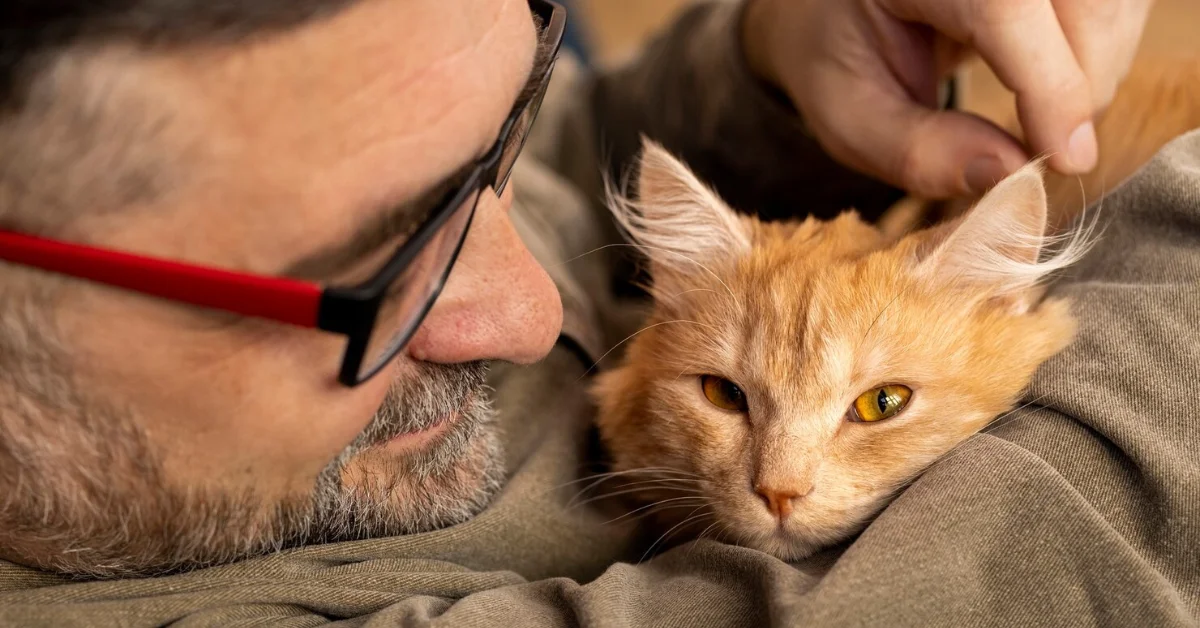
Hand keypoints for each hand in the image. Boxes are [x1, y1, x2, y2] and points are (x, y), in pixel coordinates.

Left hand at [742, 0, 1154, 197]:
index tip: (1064, 160)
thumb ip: (916, 151)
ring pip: (1115, 7)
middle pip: (1083, 7)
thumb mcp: (850, 115)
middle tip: (1039, 147)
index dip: (1049, 85)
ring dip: (1094, 76)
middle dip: (1078, 91)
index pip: (1007, 7)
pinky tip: (1050, 81)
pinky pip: (1119, 5)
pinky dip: (1099, 55)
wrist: (843, 4)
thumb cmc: (843, 56)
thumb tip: (1010, 176)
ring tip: (1036, 115)